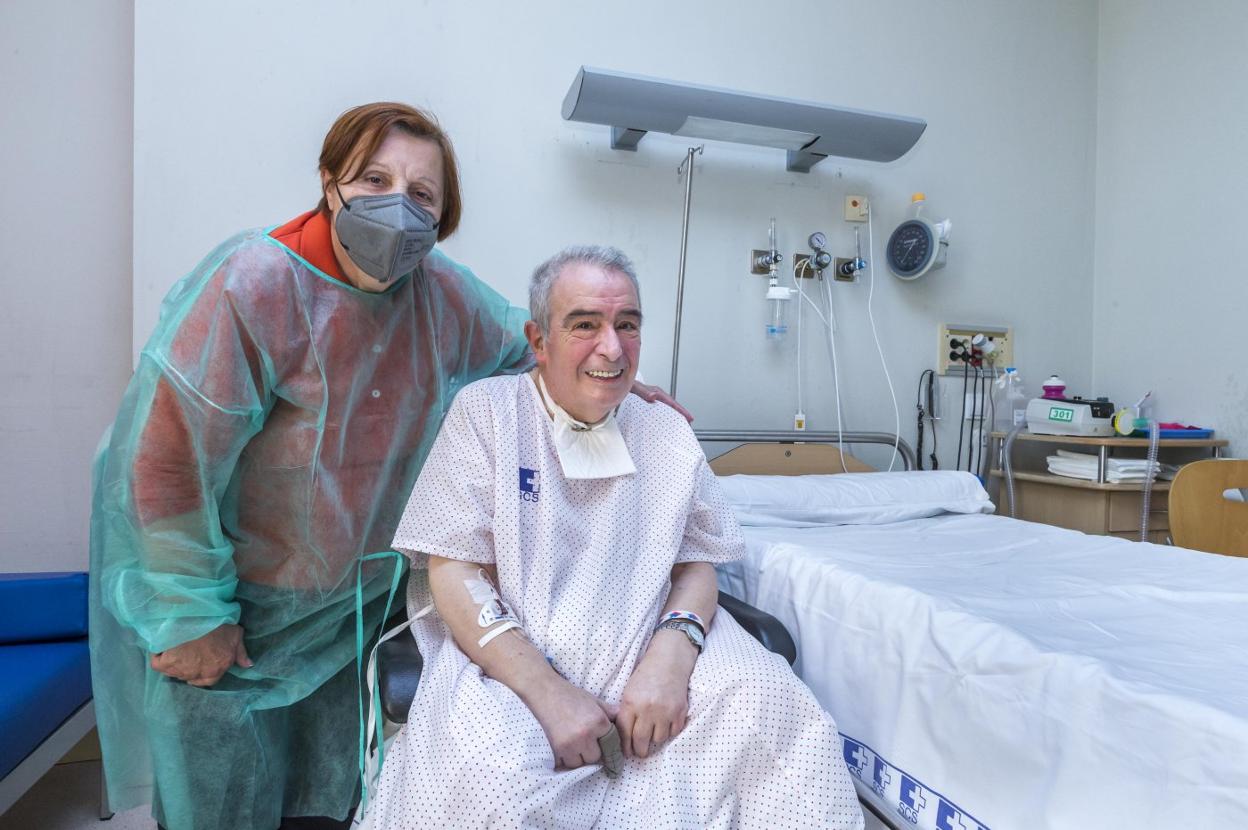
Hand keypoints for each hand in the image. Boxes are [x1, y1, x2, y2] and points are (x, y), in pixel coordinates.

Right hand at [150, 623, 252, 686]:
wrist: (198, 614)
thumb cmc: (219, 622)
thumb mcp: (235, 635)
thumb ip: (241, 652)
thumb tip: (248, 665)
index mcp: (217, 669)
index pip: (207, 680)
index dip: (201, 672)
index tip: (197, 662)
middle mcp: (199, 674)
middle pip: (189, 676)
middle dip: (187, 667)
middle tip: (185, 651)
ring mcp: (182, 670)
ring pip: (173, 671)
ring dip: (173, 662)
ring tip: (174, 646)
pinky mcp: (166, 663)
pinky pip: (158, 664)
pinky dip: (157, 656)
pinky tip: (161, 646)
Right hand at [525, 677, 616, 769]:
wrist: (545, 692)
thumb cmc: (571, 695)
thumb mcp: (595, 701)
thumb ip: (610, 712)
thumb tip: (625, 720)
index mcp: (599, 722)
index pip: (611, 745)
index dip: (607, 746)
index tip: (604, 748)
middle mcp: (586, 734)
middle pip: (596, 758)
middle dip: (592, 752)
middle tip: (586, 743)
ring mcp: (571, 743)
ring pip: (580, 763)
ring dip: (579, 758)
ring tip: (574, 744)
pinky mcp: (557, 748)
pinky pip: (565, 764)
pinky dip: (566, 760)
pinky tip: (566, 748)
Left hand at [617, 630, 696, 758]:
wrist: (668, 661)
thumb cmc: (646, 676)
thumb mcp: (629, 692)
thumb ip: (626, 713)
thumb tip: (623, 738)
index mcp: (631, 703)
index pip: (625, 733)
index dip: (625, 746)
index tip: (627, 752)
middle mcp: (648, 709)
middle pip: (641, 741)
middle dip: (639, 751)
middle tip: (639, 752)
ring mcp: (665, 711)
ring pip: (659, 739)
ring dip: (655, 739)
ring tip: (653, 734)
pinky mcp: (680, 711)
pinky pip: (673, 732)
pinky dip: (669, 731)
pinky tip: (665, 725)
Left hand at [630, 381, 692, 422]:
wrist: (617, 382)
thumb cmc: (625, 385)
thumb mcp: (634, 387)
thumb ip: (643, 391)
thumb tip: (653, 396)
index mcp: (656, 392)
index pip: (672, 402)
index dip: (681, 410)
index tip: (689, 418)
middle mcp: (656, 395)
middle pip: (672, 405)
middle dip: (681, 413)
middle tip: (689, 423)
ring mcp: (652, 398)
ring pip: (667, 407)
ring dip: (674, 414)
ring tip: (681, 423)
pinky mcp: (648, 402)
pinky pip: (660, 409)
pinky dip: (665, 415)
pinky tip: (665, 421)